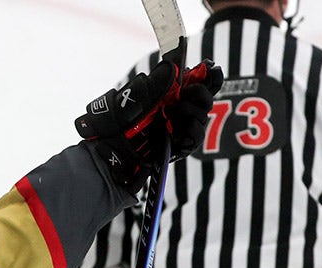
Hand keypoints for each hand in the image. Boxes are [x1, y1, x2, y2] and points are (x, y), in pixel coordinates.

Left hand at [76, 52, 222, 190]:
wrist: (111, 146)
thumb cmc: (119, 120)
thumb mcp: (136, 95)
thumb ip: (157, 82)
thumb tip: (172, 66)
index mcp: (169, 95)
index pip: (196, 82)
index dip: (207, 75)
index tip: (211, 68)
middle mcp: (177, 110)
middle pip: (204, 98)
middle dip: (202, 91)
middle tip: (190, 89)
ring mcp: (179, 128)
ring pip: (203, 116)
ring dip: (195, 109)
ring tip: (178, 108)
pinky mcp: (179, 146)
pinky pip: (195, 137)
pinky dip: (194, 129)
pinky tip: (186, 124)